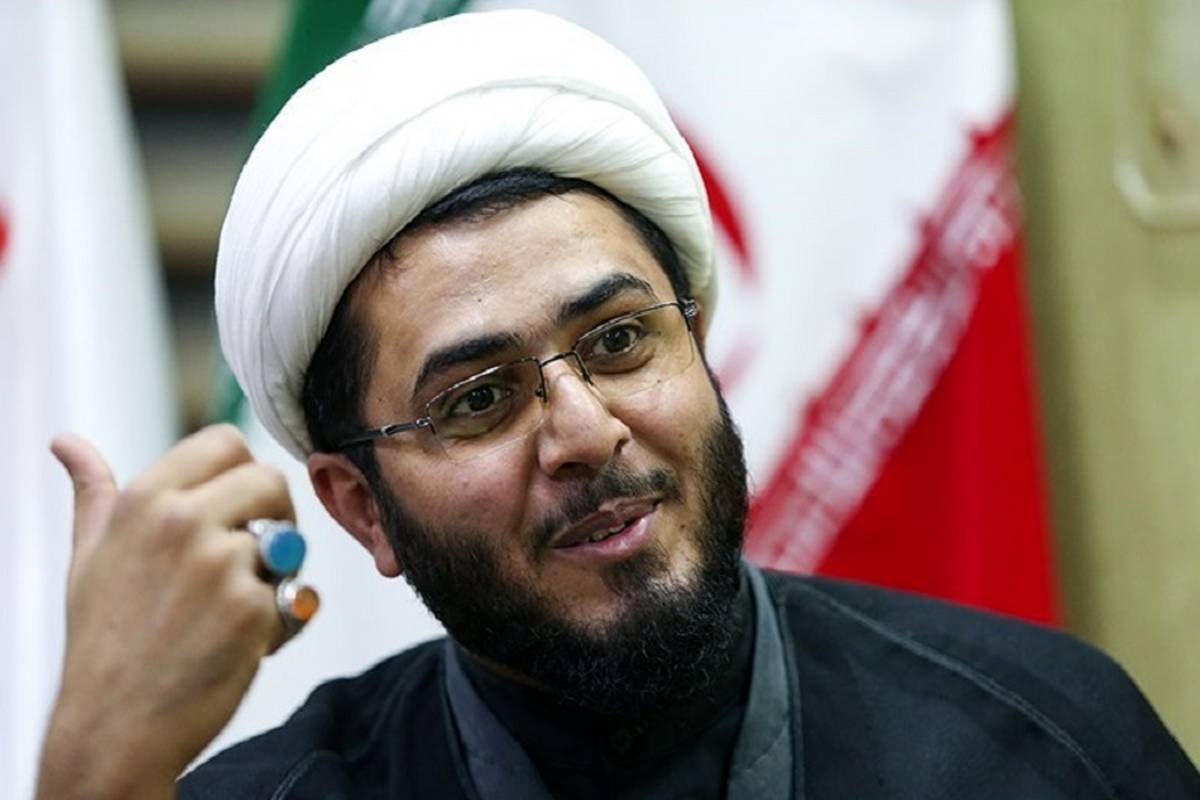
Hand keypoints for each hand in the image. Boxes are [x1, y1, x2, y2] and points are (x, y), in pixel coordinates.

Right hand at [36, 425, 302, 799]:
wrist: (115, 726)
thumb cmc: (104, 642)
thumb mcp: (89, 556)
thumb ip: (94, 494)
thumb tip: (67, 442)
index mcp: (145, 500)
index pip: (225, 441)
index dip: (242, 472)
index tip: (235, 506)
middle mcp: (184, 522)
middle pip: (271, 480)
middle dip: (276, 515)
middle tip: (256, 555)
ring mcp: (222, 564)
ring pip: (288, 540)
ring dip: (278, 571)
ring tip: (235, 607)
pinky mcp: (254, 607)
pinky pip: (296, 594)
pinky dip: (280, 620)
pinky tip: (240, 644)